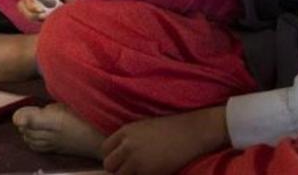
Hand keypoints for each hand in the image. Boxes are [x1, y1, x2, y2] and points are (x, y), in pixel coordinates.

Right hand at [18, 0, 84, 21]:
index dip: (32, 6)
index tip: (42, 11)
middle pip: (24, 5)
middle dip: (32, 13)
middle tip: (44, 16)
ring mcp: (42, 0)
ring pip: (29, 12)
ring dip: (36, 17)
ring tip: (49, 18)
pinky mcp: (47, 7)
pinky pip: (38, 16)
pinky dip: (42, 19)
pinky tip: (52, 19)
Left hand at [101, 107, 228, 174]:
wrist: (191, 132)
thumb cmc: (172, 129)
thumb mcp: (144, 127)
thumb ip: (129, 138)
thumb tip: (121, 152)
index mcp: (125, 132)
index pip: (105, 149)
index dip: (113, 157)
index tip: (121, 161)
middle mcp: (127, 146)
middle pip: (109, 165)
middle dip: (117, 169)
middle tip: (130, 171)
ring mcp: (137, 160)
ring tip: (142, 172)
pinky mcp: (148, 172)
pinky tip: (151, 173)